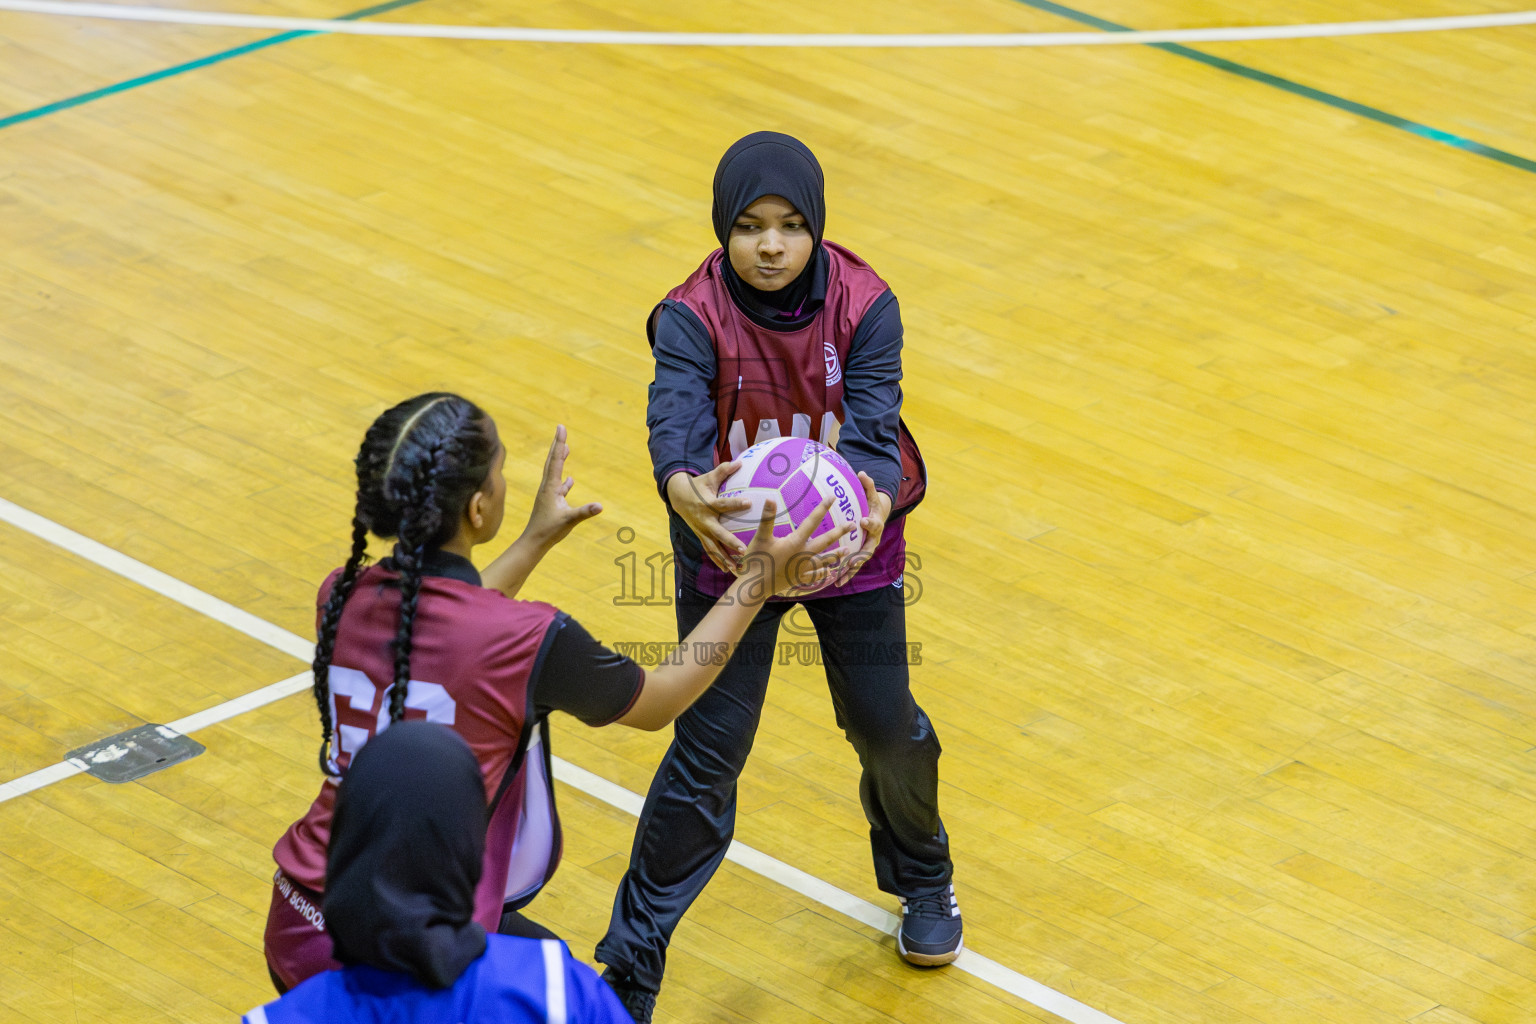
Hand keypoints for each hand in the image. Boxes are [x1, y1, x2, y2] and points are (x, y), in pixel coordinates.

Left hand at [522, 425, 602, 548]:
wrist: (534, 542)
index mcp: (551, 488)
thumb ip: (584, 512)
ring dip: (560, 459)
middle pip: (552, 461)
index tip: (561, 427)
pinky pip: (559, 487)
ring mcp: (548, 495)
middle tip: (560, 429)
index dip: (560, 443)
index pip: (556, 461)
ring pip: (554, 472)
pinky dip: (564, 481)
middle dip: (557, 445)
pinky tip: (569, 480)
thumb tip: (600, 506)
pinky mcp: (551, 503)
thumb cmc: (548, 531)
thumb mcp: (568, 521)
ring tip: (565, 448)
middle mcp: (547, 488)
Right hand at [666, 464, 751, 573]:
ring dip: (724, 558)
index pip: (723, 504)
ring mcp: (701, 530)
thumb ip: (724, 470)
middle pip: (718, 533)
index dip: (735, 503)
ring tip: (736, 568)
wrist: (679, 498)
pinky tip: (728, 570)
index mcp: (707, 504)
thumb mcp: (710, 477)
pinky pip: (710, 551)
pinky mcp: (701, 536)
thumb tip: (740, 461)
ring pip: (713, 547)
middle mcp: (704, 520)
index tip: (749, 502)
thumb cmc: (699, 486)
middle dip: (730, 542)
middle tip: (743, 550)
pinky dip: (718, 561)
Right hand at [737, 496, 852, 599]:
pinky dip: (822, 574)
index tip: (832, 498)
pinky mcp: (797, 579)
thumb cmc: (757, 560)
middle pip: (825, 541)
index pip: (812, 521)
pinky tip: (828, 573)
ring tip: (847, 551)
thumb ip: (767, 518)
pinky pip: (814, 576)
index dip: (822, 508)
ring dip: (836, 555)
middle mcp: (803, 555)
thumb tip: (770, 498)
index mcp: (795, 542)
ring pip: (824, 560)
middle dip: (839, 532)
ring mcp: (802, 569)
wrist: (755, 587)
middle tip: (852, 525)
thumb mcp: (761, 537)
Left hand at [834, 472, 890, 584]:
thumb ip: (868, 485)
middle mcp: (873, 539)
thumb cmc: (872, 505)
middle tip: (850, 561)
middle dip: (859, 556)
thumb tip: (862, 473)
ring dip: (850, 571)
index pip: (874, 523)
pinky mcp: (859, 555)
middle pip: (868, 549)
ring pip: (859, 562)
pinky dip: (845, 574)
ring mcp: (867, 548)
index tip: (862, 521)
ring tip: (840, 579)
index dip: (869, 523)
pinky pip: (852, 566)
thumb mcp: (871, 494)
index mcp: (876, 523)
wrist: (878, 516)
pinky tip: (834, 582)